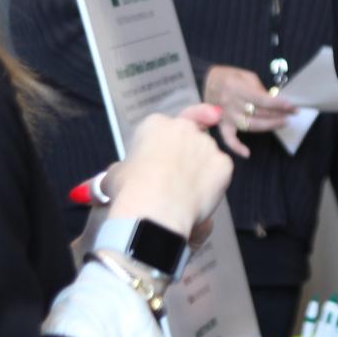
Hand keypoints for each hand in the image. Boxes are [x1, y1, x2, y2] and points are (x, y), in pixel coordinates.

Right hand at [107, 104, 231, 234]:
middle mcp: (184, 128)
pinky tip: (199, 197)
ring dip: (199, 168)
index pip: (163, 128)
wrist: (155, 211)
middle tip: (175, 176)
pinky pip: (220, 172)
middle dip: (184, 152)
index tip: (158, 161)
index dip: (161, 146)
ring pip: (206, 154)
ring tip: (184, 193)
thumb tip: (118, 176)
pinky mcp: (224, 164)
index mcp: (156, 124)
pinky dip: (214, 183)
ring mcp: (207, 145)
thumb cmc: (130, 191)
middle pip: (189, 135)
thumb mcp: (113, 175)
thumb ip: (121, 170)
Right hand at [203, 65, 295, 157]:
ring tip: (282, 123)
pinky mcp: (222, 124)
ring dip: (268, 126)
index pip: (261, 100)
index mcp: (236, 88)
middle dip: (278, 114)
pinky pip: (227, 138)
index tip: (292, 107)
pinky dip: (236, 147)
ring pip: (249, 125)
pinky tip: (247, 153)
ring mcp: (225, 116)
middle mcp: (230, 103)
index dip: (278, 104)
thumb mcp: (246, 75)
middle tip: (291, 114)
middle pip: (257, 113)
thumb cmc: (229, 76)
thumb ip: (259, 88)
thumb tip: (274, 101)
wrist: (207, 80)